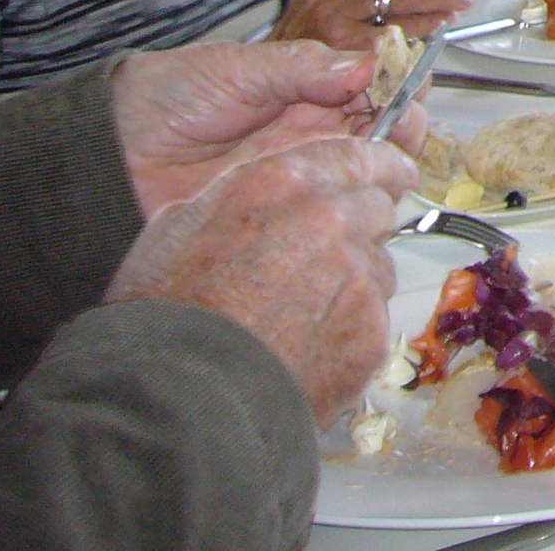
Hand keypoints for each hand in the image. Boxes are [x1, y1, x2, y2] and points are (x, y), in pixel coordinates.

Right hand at [104, 134, 417, 419]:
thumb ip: (239, 199)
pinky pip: (373, 321)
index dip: (377, 166)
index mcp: (283, 183)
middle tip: (328, 259)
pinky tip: (307, 352)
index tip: (389, 174)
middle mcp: (330, 219)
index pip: (359, 157)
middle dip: (360, 229)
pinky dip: (350, 334)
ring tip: (299, 319)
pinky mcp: (369, 331)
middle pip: (377, 209)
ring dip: (354, 283)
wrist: (177, 398)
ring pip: (377, 268)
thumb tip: (262, 197)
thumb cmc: (165, 316)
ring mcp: (356, 275)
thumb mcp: (179, 227)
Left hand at [110, 39, 426, 216]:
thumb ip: (302, 66)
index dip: (402, 91)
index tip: (414, 96)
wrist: (108, 155)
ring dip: (381, 176)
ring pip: (363, 177)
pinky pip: (326, 217)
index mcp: (307, 89)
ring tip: (380, 173)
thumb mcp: (237, 68)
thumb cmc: (168, 97)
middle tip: (401, 140)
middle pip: (381, 135)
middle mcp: (312, 134)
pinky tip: (351, 207)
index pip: (375, 87)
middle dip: (403, 136)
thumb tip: (367, 63)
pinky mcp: (280, 216)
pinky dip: (348, 214)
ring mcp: (299, 177)